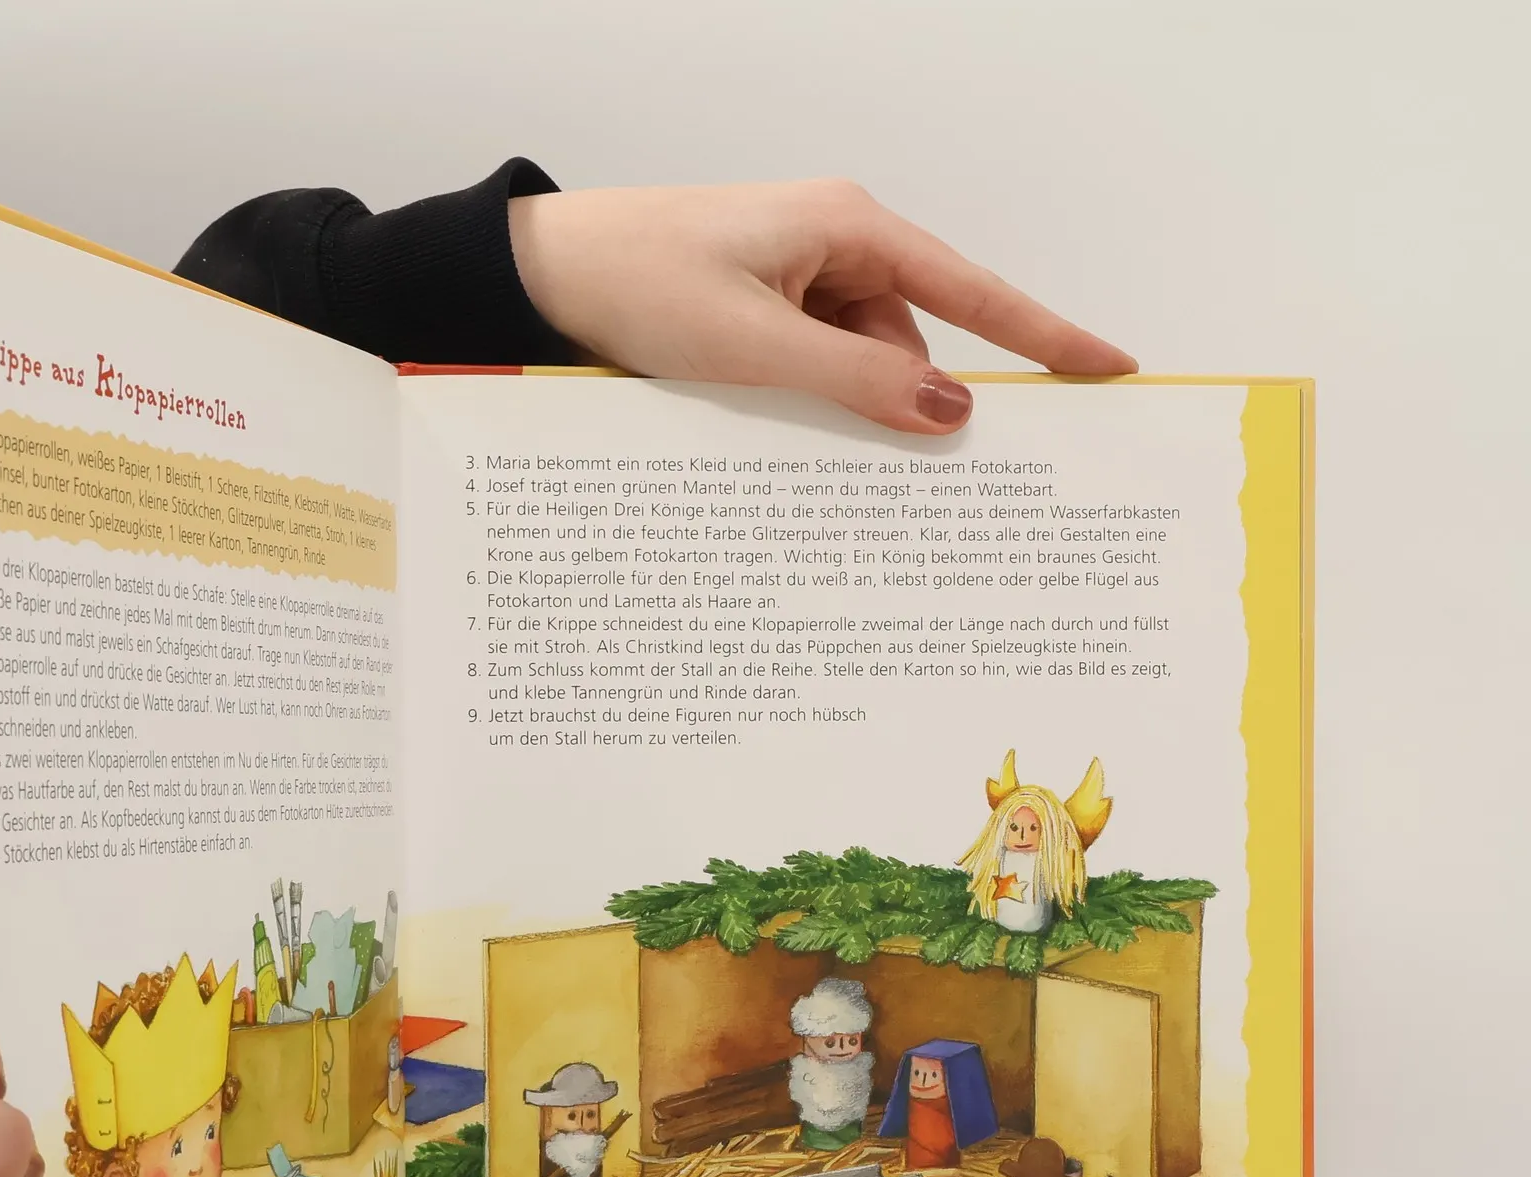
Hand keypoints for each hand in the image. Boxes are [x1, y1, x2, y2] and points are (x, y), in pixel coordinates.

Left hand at [509, 179, 1135, 434]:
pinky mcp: (761, 310)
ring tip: (792, 446)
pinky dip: (809, 406)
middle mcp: (832, 244)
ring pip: (858, 363)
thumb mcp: (755, 346)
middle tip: (927, 478)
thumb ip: (858, 382)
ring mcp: (795, 278)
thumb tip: (952, 411)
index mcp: (848, 227)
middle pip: (911, 340)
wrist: (541, 275)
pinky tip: (780, 439)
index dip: (1044, 336)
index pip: (972, 291)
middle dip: (910, 403)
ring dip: (844, 413)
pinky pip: (814, 366)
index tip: (1108, 370)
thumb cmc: (636, 283)